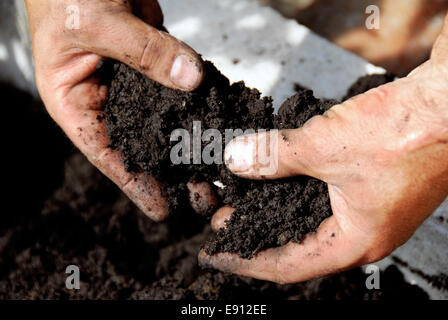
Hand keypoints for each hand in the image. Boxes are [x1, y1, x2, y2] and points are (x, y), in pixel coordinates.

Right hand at [25, 0, 204, 220]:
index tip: (164, 211)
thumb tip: (192, 80)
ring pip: (166, 120)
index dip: (135, 184)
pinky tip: (220, 123)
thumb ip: (143, 51)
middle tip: (205, 196)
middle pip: (142, 145)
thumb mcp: (96, 23)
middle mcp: (105, 98)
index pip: (107, 154)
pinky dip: (200, 104)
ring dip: (191, 143)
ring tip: (218, 169)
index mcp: (76, 101)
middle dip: (173, 172)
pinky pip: (181, 87)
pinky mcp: (156, 62)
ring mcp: (134, 82)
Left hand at [199, 16, 447, 283]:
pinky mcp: (371, 186)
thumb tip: (237, 159)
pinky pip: (323, 197)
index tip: (216, 253)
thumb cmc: (408, 133)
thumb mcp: (325, 146)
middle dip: (257, 232)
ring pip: (309, 219)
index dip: (246, 260)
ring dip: (274, 208)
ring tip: (243, 199)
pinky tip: (277, 176)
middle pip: (296, 244)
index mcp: (355, 242)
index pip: (286, 265)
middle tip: (224, 221)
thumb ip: (275, 156)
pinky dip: (295, 189)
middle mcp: (363, 234)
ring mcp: (369, 210)